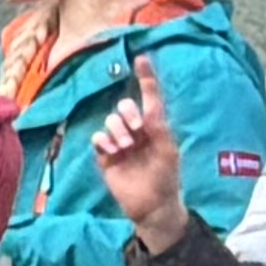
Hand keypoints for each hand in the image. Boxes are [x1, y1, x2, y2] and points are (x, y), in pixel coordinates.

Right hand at [95, 74, 187, 247]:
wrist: (152, 206)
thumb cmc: (167, 178)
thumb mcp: (168, 149)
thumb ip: (157, 127)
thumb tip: (145, 108)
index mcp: (155, 127)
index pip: (150, 98)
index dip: (146, 79)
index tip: (141, 59)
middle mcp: (136, 131)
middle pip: (124, 107)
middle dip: (127, 114)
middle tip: (136, 129)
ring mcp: (120, 144)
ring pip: (109, 122)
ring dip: (116, 131)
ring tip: (123, 147)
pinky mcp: (105, 157)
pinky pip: (97, 139)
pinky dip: (102, 141)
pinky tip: (111, 152)